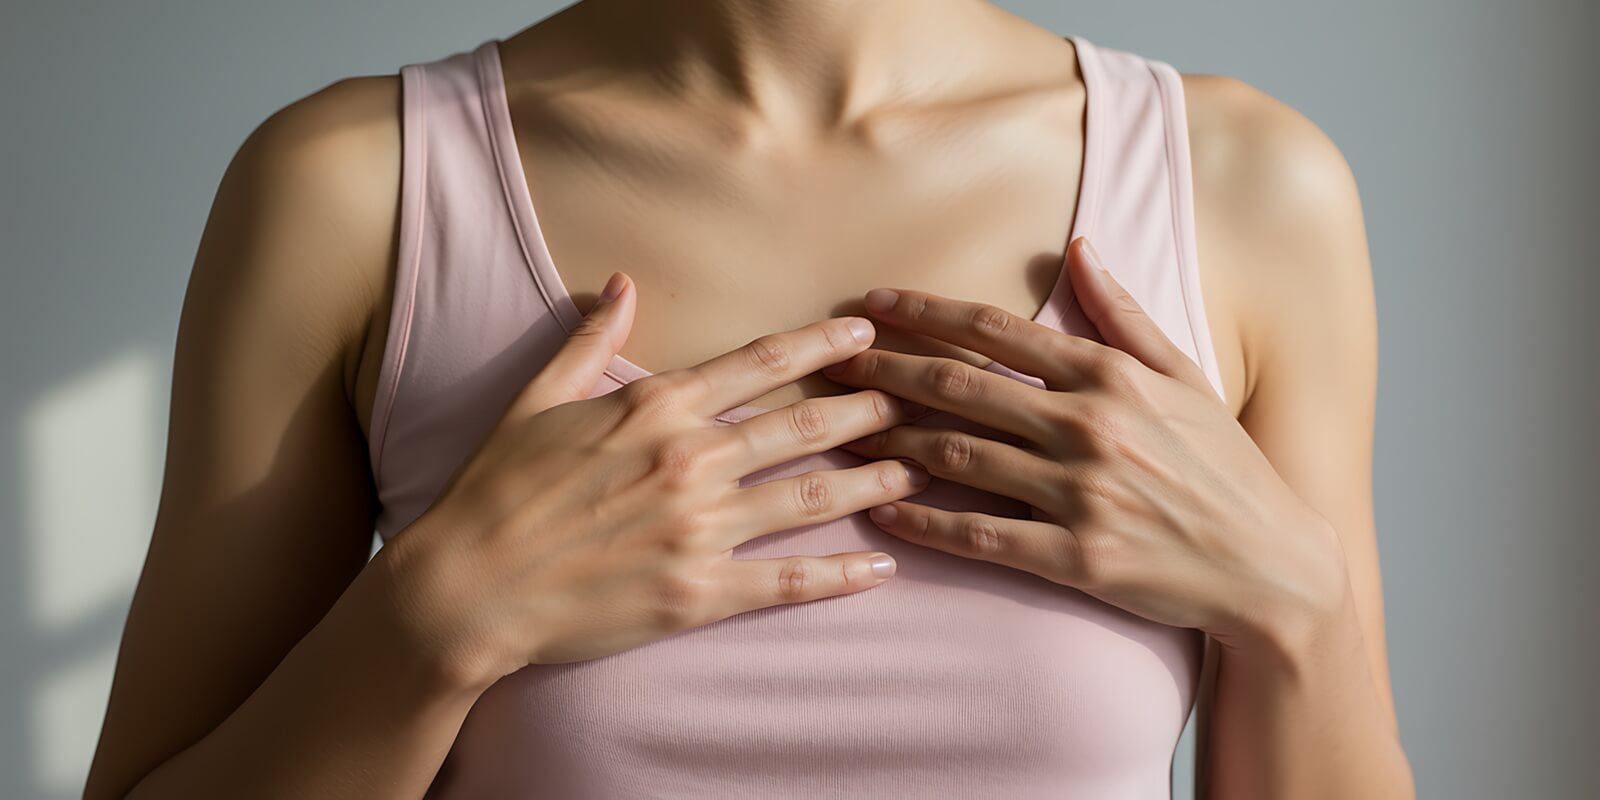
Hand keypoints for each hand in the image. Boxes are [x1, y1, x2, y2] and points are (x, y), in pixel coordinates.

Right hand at [372, 272, 927, 686]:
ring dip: (871, 480)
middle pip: (802, 424)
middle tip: (914, 399)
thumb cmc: (495, 490)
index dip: (823, 345)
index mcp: (655, 406)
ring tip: (917, 468)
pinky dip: (840, 576)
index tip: (869, 336)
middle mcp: (688, 459)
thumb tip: (622, 283)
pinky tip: (881, 569)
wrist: (463, 587)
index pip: (759, 362)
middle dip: (867, 408)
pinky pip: (786, 582)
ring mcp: (698, 529)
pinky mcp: (696, 594)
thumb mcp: (536, 399)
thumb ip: (590, 340)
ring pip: (810, 497)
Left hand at [826, 237, 1348, 656]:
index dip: (926, 312)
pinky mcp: (1077, 558)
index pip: (997, 329)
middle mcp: (1089, 426)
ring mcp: (1081, 494)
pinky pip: (980, 535)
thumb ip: (1124, 315)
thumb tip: (1081, 247)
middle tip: (830, 364)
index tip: (871, 304)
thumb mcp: (1185, 377)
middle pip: (960, 387)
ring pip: (959, 456)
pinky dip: (925, 520)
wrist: (1271, 566)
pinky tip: (883, 508)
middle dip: (885, 371)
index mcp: (1110, 375)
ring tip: (838, 431)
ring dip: (890, 441)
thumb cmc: (1224, 466)